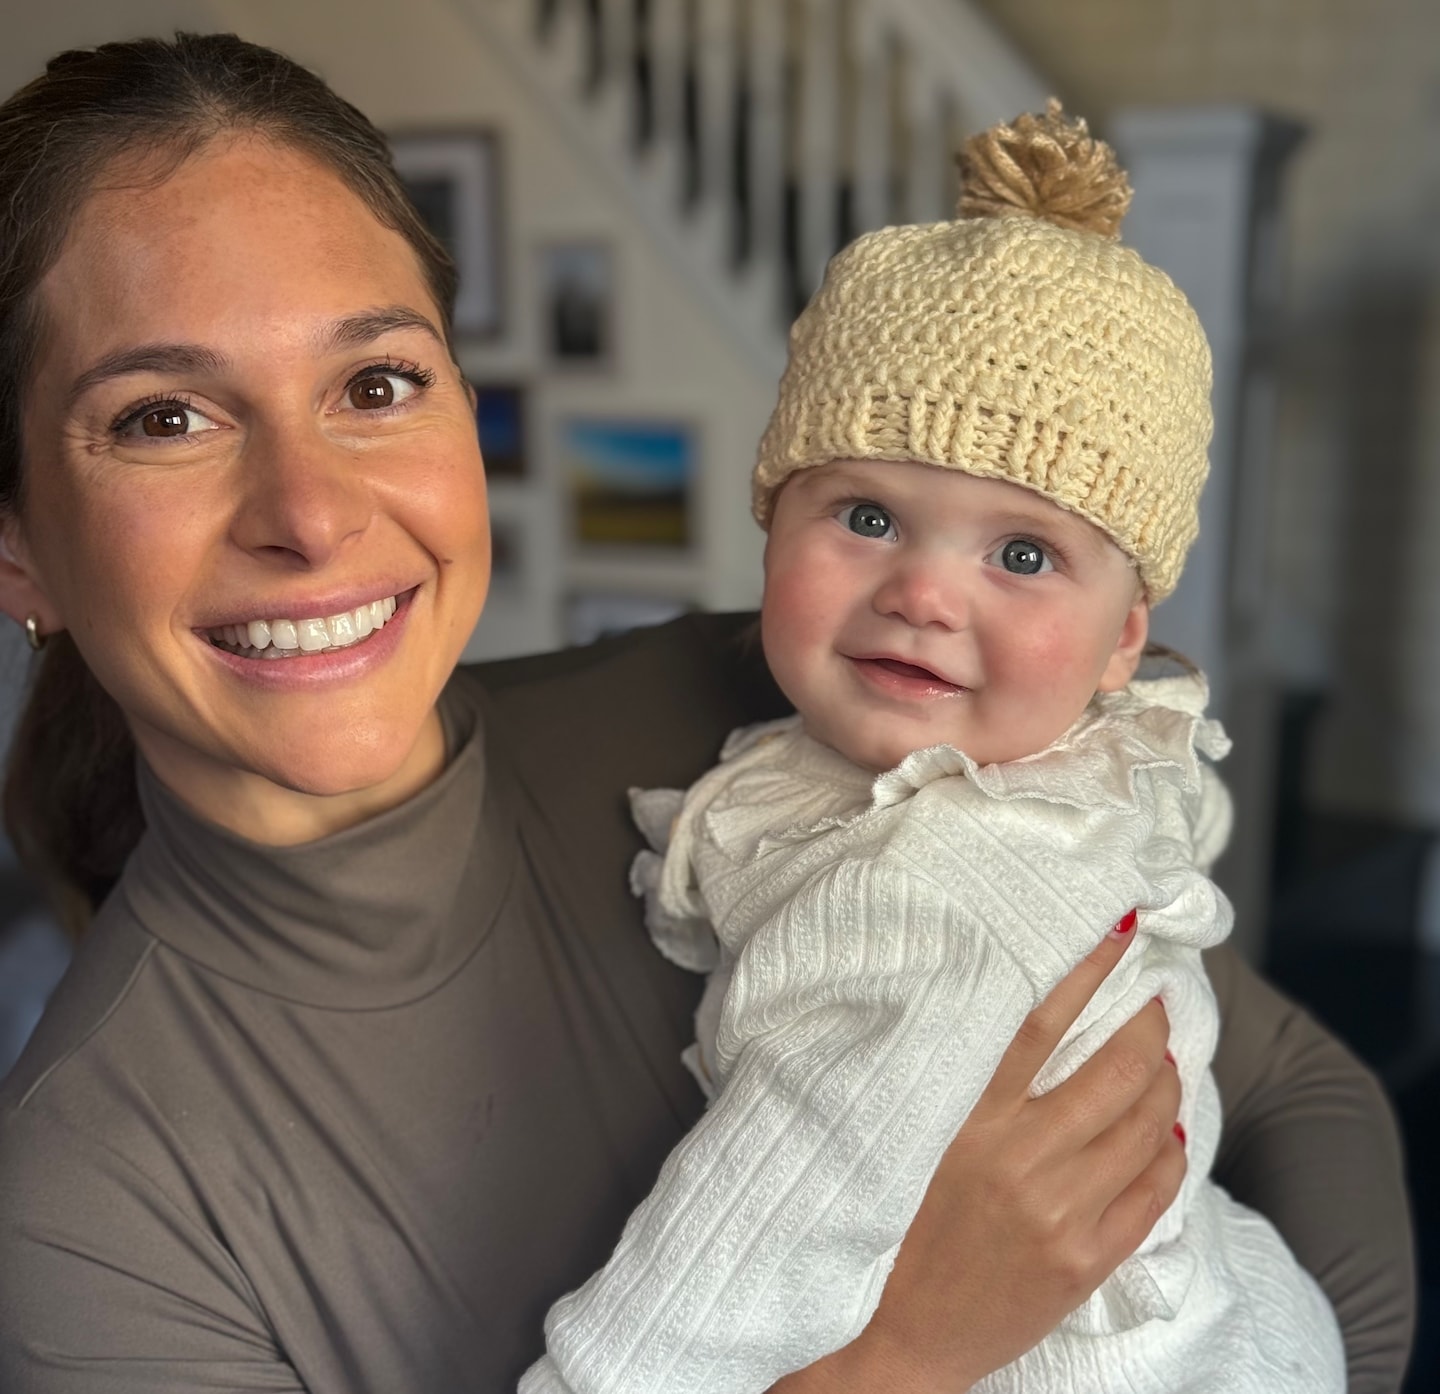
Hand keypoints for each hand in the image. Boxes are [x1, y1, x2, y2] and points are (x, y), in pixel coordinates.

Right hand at [775, 921, 1184, 1392]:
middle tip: (1153, 1007)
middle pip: (1113, 1071)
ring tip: (1165, 1062)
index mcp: (969, 1120)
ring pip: (1144, 1125)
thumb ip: (966, 1088)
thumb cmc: (900, 1227)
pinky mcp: (1086, 1261)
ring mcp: (1061, 1212)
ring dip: (1166, 1083)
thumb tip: (1026, 1024)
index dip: (1087, 972)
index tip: (1119, 932)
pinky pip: (1153, 1193)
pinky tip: (1169, 1133)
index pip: (1041, 1025)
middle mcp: (1020, 1158)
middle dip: (1147, 1029)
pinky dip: (1170, 1152)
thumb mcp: (920, 1141)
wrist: (898, 1336)